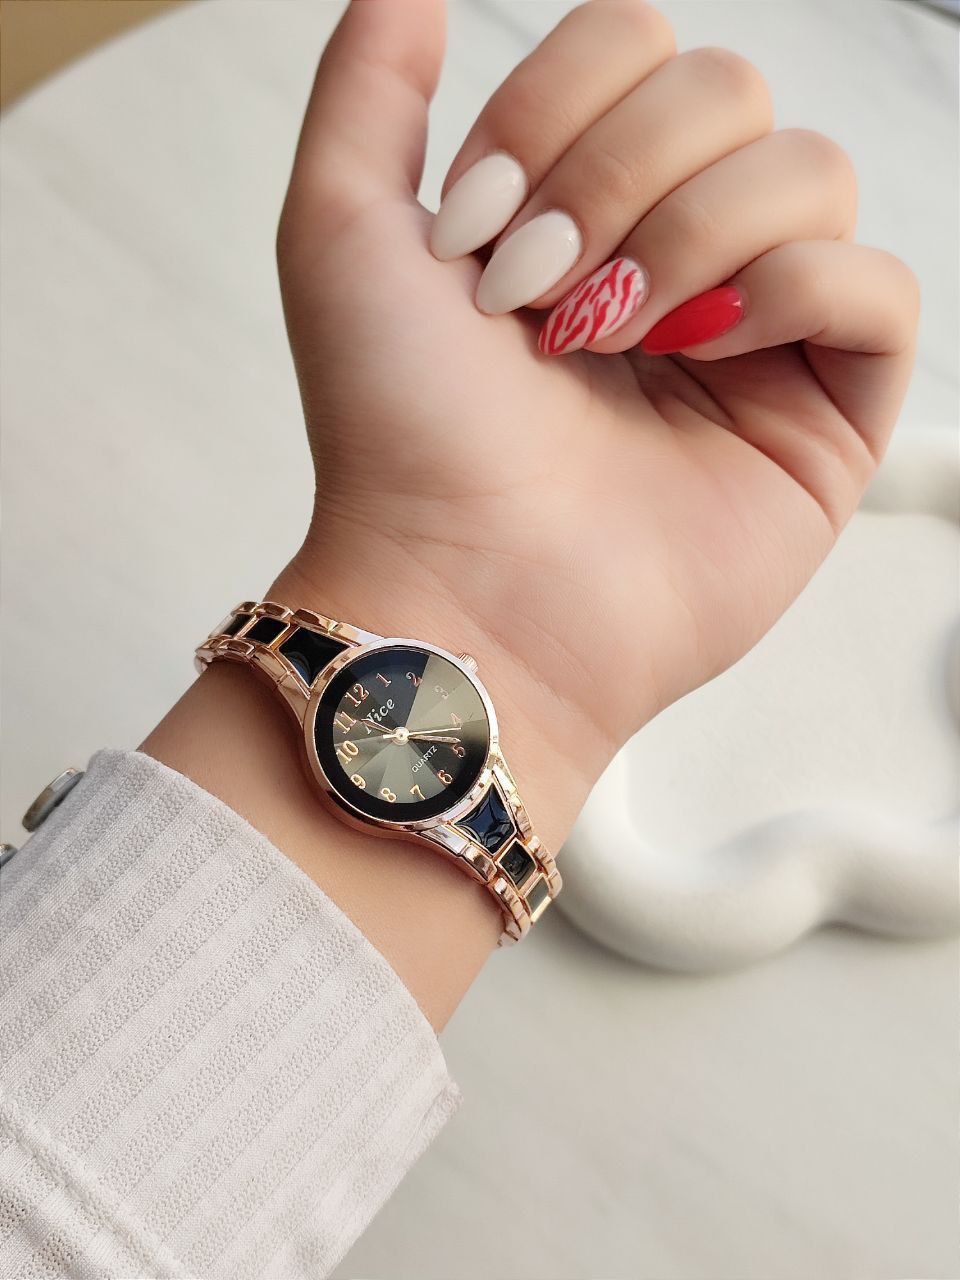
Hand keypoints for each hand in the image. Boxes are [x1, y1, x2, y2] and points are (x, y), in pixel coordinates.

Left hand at [272, 0, 917, 847]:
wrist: (460, 588)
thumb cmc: (399, 436)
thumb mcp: (341, 235)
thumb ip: (369, 89)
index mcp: (584, 207)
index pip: (639, 46)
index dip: (562, 110)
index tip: (482, 232)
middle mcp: (679, 254)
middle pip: (731, 89)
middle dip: (621, 177)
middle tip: (546, 298)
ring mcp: (758, 336)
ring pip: (809, 173)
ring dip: (697, 237)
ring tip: (622, 342)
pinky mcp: (823, 416)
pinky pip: (876, 288)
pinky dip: (794, 297)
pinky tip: (707, 358)